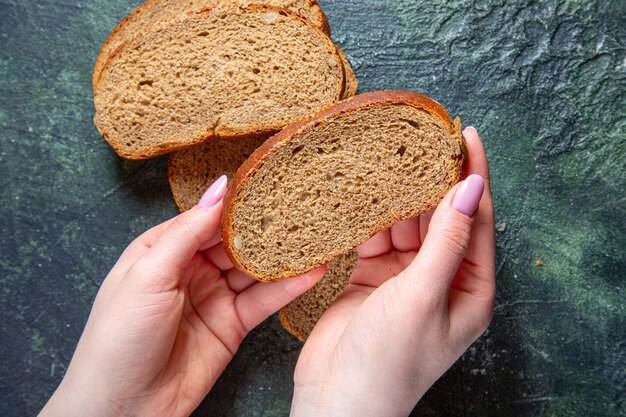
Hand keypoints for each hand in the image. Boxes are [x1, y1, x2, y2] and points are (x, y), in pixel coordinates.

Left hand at [40, 176, 324, 416]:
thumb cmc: (119, 339)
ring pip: (254, 268)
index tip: (269, 184)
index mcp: (162, 250)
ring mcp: (214, 296)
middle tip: (302, 206)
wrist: (126, 407)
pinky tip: (312, 271)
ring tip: (315, 234)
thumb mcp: (149, 275)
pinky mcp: (233, 323)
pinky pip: (264, 299)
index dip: (236, 204)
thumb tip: (220, 189)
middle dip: (265, 226)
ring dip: (283, 254)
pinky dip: (289, 287)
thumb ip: (187, 232)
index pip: (206, 218)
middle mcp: (190, 269)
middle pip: (235, 240)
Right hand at [291, 127, 495, 416]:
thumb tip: (470, 189)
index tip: (466, 136)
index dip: (473, 176)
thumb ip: (446, 242)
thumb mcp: (422, 298)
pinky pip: (375, 238)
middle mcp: (441, 280)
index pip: (476, 220)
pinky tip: (359, 200)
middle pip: (440, 218)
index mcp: (469, 289)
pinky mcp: (372, 279)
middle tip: (418, 140)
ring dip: (395, 199)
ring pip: (405, 225)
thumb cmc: (388, 362)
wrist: (337, 399)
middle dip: (430, 182)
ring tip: (383, 163)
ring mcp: (405, 279)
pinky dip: (368, 220)